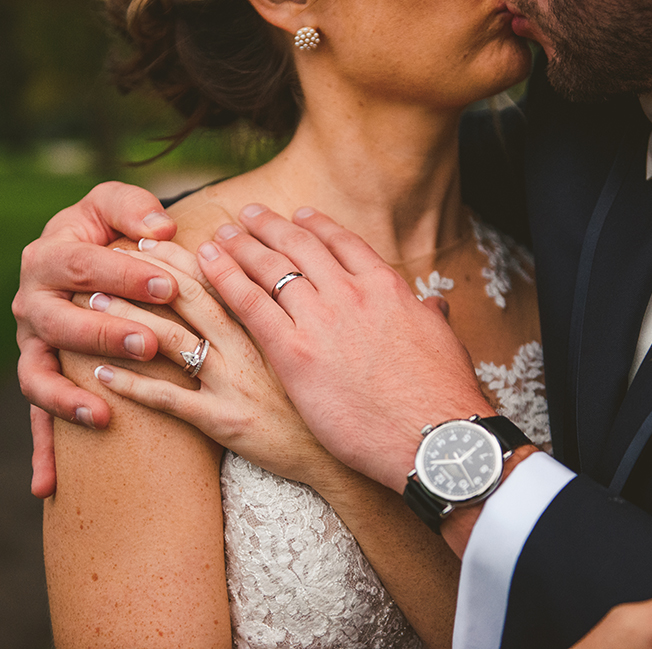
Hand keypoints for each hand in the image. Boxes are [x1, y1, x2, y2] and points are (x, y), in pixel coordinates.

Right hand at [13, 181, 178, 429]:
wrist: (83, 258)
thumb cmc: (107, 230)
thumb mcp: (115, 206)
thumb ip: (132, 207)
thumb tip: (160, 227)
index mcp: (48, 255)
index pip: (82, 264)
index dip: (123, 273)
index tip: (167, 284)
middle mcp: (32, 304)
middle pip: (58, 322)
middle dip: (103, 334)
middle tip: (149, 343)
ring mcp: (32, 347)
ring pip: (37, 376)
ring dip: (66, 398)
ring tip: (101, 414)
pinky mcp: (39, 380)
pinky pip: (36, 419)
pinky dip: (42, 452)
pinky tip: (49, 485)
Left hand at [88, 242, 340, 486]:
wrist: (339, 454)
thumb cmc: (323, 401)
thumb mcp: (310, 348)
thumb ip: (284, 318)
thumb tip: (262, 291)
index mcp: (270, 325)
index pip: (221, 277)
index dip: (182, 255)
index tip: (151, 239)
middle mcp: (248, 347)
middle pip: (189, 299)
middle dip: (146, 275)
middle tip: (109, 256)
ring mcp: (234, 383)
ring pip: (172, 340)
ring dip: (128, 318)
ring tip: (91, 302)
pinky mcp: (224, 421)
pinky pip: (170, 400)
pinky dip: (133, 386)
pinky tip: (101, 375)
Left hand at [195, 204, 493, 492]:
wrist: (431, 436)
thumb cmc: (442, 396)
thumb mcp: (443, 341)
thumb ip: (429, 315)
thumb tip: (433, 303)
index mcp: (386, 288)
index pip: (343, 244)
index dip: (317, 227)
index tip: (299, 216)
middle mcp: (350, 294)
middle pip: (300, 248)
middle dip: (270, 227)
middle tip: (248, 215)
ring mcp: (320, 320)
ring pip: (270, 269)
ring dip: (241, 246)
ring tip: (220, 235)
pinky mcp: (293, 353)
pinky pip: (249, 304)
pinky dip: (225, 278)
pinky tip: (208, 263)